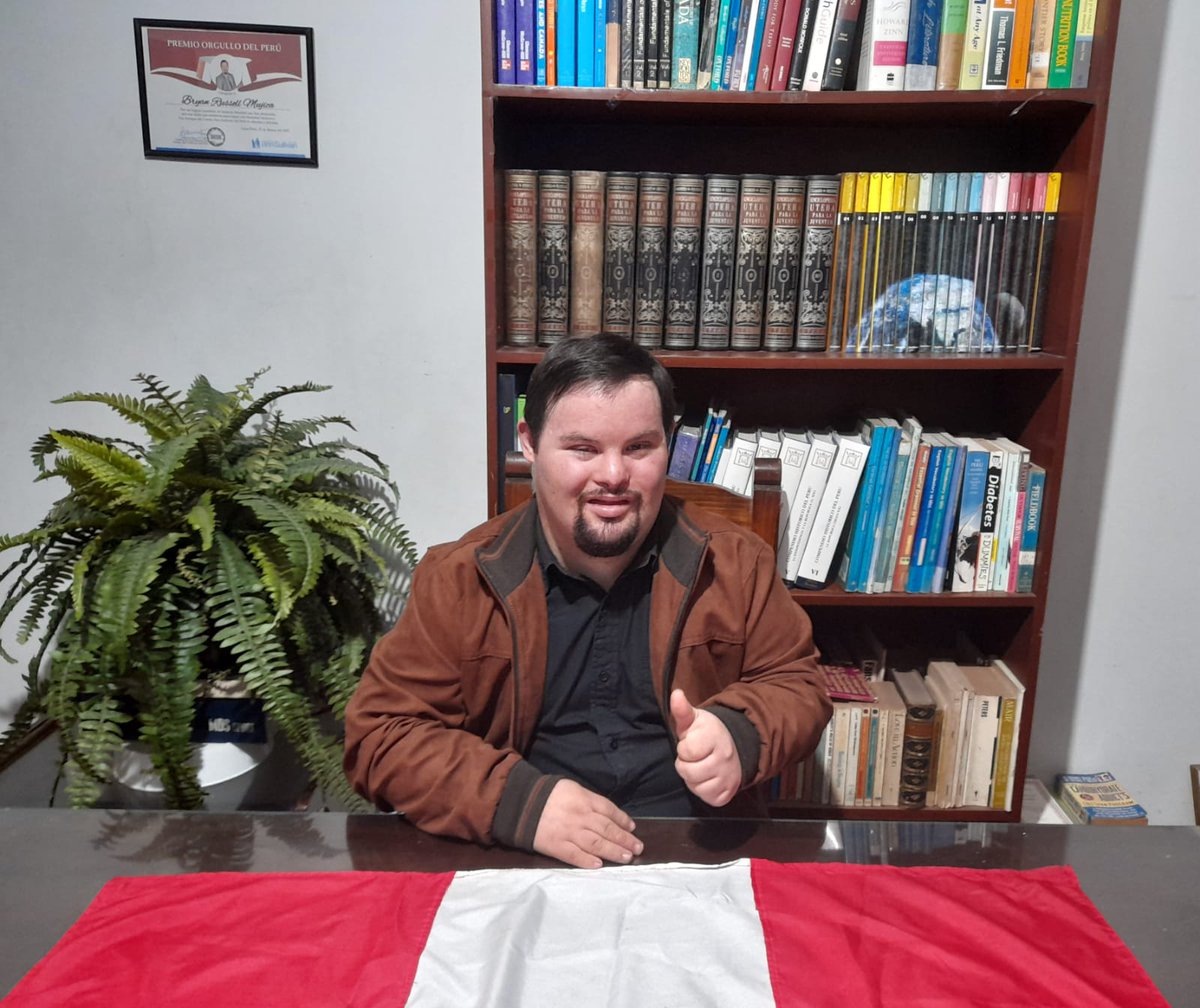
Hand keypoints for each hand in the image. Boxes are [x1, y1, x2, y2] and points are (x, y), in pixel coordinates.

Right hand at [533, 779, 643, 868]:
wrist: (520, 803)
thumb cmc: (548, 793)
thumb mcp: (572, 788)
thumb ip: (590, 800)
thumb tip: (609, 815)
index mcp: (583, 799)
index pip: (608, 810)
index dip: (622, 820)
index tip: (632, 829)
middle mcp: (579, 816)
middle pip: (606, 829)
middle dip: (624, 839)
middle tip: (638, 847)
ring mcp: (568, 832)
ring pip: (595, 844)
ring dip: (613, 851)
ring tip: (627, 857)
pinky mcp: (555, 846)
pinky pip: (574, 855)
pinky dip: (587, 861)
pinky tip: (600, 865)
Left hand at [671, 688, 741, 806]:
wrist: (734, 747)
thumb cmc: (707, 733)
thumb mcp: (694, 719)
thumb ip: (682, 710)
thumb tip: (676, 694)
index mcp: (714, 737)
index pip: (687, 751)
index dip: (684, 748)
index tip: (691, 743)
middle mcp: (724, 758)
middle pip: (689, 772)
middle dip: (686, 765)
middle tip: (694, 757)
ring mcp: (728, 777)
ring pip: (697, 787)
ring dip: (693, 779)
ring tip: (699, 767)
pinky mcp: (728, 793)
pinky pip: (707, 798)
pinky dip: (703, 790)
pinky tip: (707, 779)